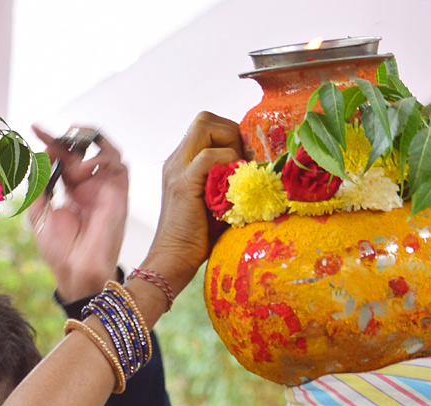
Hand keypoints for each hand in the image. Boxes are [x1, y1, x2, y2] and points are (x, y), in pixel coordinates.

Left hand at [28, 126, 128, 301]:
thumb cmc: (59, 248)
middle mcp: (90, 185)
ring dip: (87, 142)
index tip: (35, 127)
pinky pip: (117, 162)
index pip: (63, 157)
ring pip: (105, 149)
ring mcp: (105, 187)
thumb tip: (41, 154)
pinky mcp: (118, 191)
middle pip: (83, 149)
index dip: (51, 140)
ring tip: (70, 144)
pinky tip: (82, 171)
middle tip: (52, 135)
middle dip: (67, 138)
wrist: (77, 268)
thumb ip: (39, 183)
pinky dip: (100, 157)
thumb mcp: (38, 211)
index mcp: (72, 190)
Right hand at [140, 112, 242, 295]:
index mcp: (182, 163)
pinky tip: (232, 186)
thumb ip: (229, 181)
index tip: (243, 159)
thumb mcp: (216, 201)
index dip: (229, 135)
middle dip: (231, 132)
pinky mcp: (182, 184)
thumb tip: (258, 168)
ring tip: (236, 171)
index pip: (207, 126)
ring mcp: (177, 170)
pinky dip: (227, 163)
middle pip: (205, 118)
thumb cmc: (197, 238)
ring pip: (204, 125)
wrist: (172, 261)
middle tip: (242, 161)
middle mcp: (176, 161)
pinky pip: (209, 156)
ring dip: (230, 142)